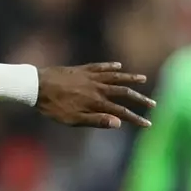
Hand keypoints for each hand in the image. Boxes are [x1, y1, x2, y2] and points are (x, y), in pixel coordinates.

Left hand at [37, 63, 154, 129]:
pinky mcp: (82, 69)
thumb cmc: (53, 107)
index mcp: (96, 102)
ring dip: (130, 78)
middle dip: (139, 99)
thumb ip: (96, 121)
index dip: (135, 118)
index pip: (121, 112)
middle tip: (152, 104)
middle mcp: (98, 87)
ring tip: (143, 79)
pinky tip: (118, 66)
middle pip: (124, 92)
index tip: (147, 123)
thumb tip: (118, 123)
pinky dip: (111, 66)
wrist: (37, 86)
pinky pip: (101, 66)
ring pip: (116, 76)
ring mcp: (91, 76)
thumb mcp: (73, 119)